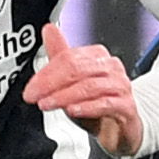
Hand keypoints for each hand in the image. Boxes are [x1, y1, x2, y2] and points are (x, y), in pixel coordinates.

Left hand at [22, 22, 143, 156]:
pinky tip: (72, 110)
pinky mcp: (127, 105)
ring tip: (48, 104)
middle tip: (36, 96)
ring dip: (64, 96)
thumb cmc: (97, 105)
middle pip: (77, 69)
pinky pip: (106, 103)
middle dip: (51, 83)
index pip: (68, 58)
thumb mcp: (73, 82)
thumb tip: (49, 29)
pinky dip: (87, 107)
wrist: (120, 129)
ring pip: (90, 86)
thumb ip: (60, 57)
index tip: (31, 88)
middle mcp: (111, 67)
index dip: (46, 73)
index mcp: (97, 56)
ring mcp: (121, 85)